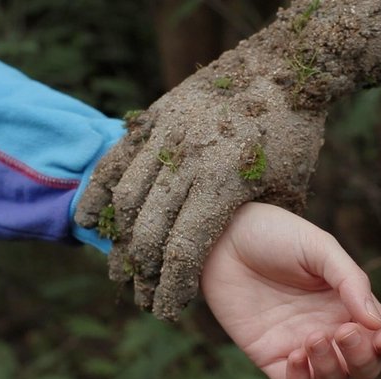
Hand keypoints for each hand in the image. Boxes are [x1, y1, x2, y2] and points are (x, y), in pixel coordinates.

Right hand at [74, 47, 325, 321]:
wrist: (281, 65)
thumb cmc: (293, 133)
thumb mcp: (289, 185)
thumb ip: (260, 224)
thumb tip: (243, 261)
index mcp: (225, 184)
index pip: (185, 249)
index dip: (172, 286)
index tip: (166, 310)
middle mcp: (189, 161)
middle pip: (151, 230)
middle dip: (144, 272)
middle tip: (141, 295)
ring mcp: (167, 136)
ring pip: (128, 198)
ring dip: (121, 239)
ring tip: (120, 267)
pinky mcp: (155, 117)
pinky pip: (116, 159)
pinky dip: (97, 191)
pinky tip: (88, 219)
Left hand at [200, 202, 380, 378]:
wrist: (223, 237)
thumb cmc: (275, 234)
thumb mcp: (319, 247)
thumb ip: (351, 281)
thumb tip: (375, 323)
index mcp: (348, 302)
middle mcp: (330, 328)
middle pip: (364, 367)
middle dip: (363, 359)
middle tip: (343, 332)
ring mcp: (300, 344)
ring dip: (332, 369)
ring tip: (312, 337)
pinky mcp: (269, 356)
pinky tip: (295, 354)